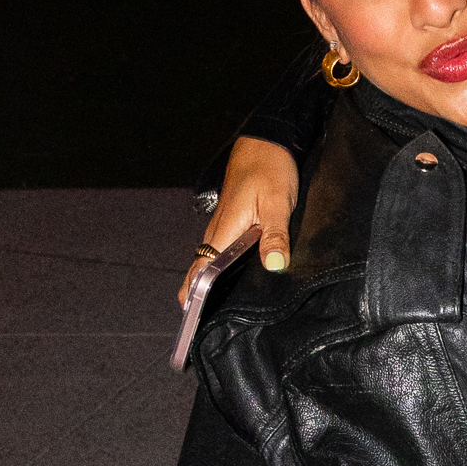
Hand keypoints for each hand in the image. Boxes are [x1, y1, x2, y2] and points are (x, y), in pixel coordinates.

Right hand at [180, 138, 299, 303]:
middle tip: (204, 324)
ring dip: (211, 281)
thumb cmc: (270, 168)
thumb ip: (275, 234)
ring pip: (212, 259)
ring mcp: (224, 225)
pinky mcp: (234, 220)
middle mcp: (219, 230)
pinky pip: (223, 249)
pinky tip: (236, 279)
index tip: (188, 315)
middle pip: (202, 269)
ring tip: (217, 309)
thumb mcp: (278, 202)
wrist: (266, 141)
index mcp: (225, 229)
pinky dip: (223, 266)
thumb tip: (274, 265)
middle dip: (199, 294)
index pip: (200, 268)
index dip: (191, 292)